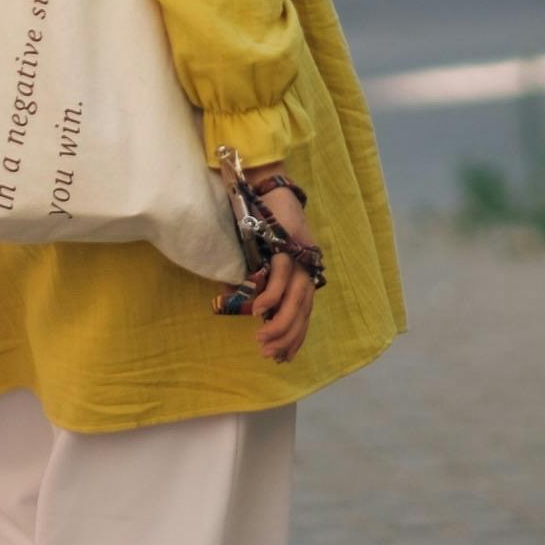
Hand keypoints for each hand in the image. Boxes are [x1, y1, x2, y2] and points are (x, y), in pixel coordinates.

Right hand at [242, 177, 320, 363]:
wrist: (269, 186)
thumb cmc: (263, 221)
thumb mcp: (260, 255)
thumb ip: (255, 278)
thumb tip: (237, 300)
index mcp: (305, 271)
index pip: (305, 311)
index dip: (296, 336)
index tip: (284, 358)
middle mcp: (307, 265)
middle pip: (303, 309)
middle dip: (287, 335)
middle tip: (269, 353)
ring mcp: (299, 254)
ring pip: (296, 297)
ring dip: (280, 321)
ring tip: (263, 338)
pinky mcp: (287, 243)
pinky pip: (282, 274)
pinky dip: (272, 294)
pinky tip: (260, 310)